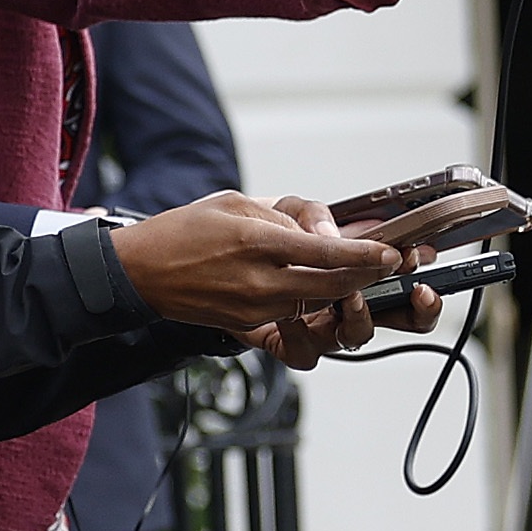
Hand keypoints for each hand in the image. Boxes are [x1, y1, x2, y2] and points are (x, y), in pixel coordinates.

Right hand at [112, 191, 403, 341]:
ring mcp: (254, 310)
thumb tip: (324, 238)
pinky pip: (294, 320)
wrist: (141, 271)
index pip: (326, 253)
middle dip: (365, 279)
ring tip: (358, 277)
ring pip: (317, 308)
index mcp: (256, 242)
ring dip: (343, 294)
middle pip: (332, 288)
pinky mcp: (247, 327)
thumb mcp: (238, 202)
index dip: (365, 257)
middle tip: (386, 266)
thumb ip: (286, 217)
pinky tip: (322, 292)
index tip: (390, 254)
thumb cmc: (186, 230)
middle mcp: (258, 283)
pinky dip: (313, 305)